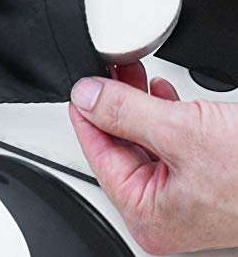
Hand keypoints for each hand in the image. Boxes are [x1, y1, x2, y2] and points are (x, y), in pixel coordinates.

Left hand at [69, 66, 237, 253]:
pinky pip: (169, 140)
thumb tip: (86, 96)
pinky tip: (158, 91)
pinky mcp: (204, 175)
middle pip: (119, 145)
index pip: (99, 154)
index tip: (80, 86)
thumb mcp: (183, 134)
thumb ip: (127, 113)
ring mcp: (186, 194)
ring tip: (127, 72)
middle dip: (112, 102)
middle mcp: (165, 210)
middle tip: (104, 71)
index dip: (86, 113)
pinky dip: (160, 111)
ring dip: (134, 102)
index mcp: (150, 214)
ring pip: (143, 138)